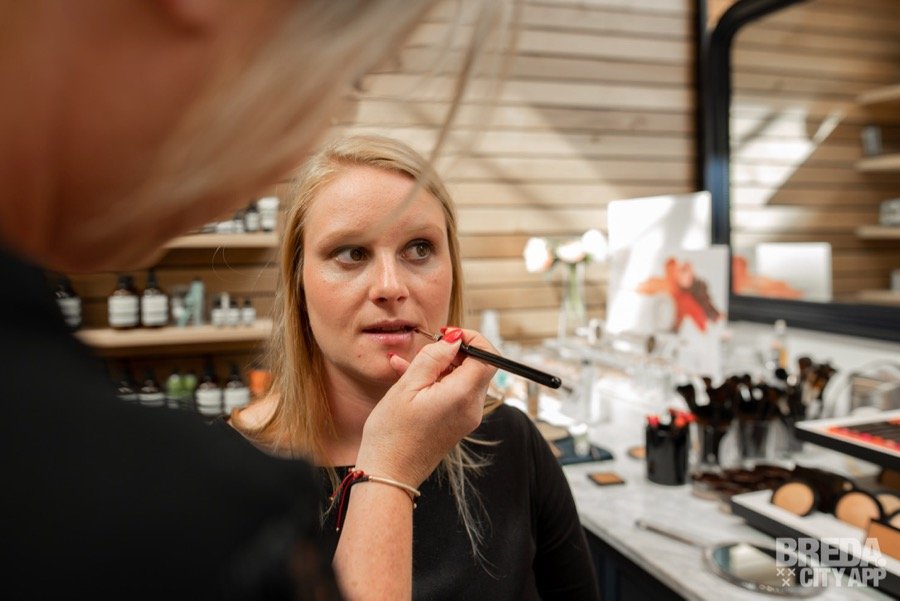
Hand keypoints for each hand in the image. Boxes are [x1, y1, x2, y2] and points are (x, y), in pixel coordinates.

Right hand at [354, 327, 497, 486]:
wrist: (388, 475)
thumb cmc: (392, 433)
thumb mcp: (407, 387)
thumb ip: (433, 358)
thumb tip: (455, 338)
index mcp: (462, 395)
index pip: (488, 356)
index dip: (473, 339)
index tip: (447, 335)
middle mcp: (471, 408)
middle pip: (477, 366)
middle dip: (453, 352)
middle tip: (424, 351)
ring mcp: (466, 418)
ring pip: (463, 378)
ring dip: (440, 367)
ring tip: (407, 366)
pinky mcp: (457, 424)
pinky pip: (454, 393)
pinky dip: (437, 382)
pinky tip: (408, 379)